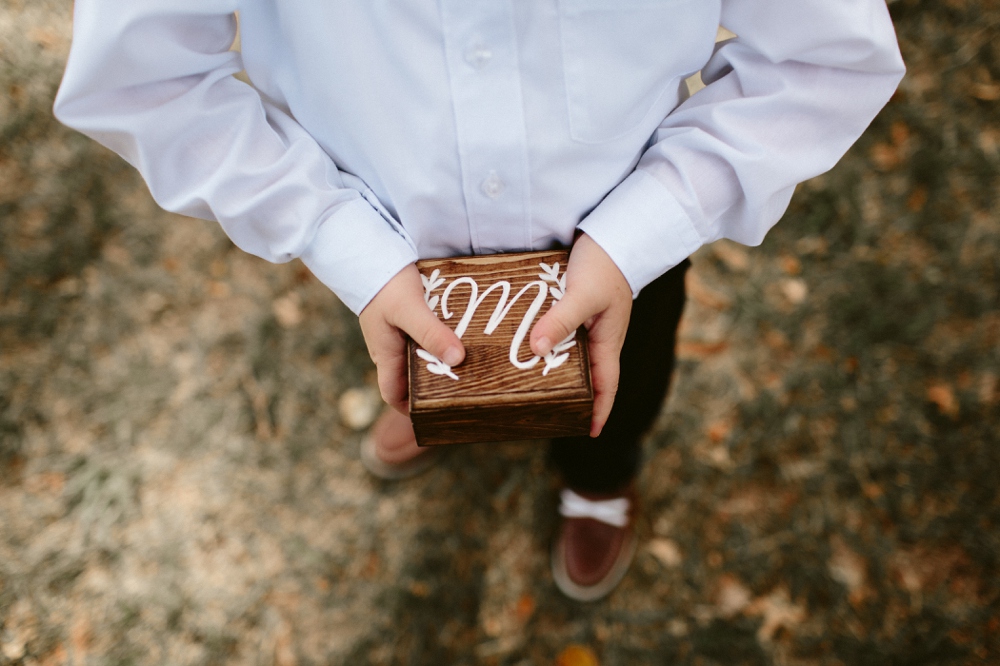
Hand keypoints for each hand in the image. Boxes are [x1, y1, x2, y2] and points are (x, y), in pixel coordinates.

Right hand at [359, 264, 464, 413]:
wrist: (365, 250)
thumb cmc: (383, 282)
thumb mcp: (409, 310)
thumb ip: (431, 334)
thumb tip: (457, 360)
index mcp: (385, 354)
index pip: (393, 394)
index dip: (411, 409)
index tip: (436, 413)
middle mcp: (389, 347)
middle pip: (410, 378)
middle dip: (433, 383)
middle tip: (465, 384)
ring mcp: (395, 332)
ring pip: (418, 355)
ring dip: (439, 357)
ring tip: (470, 360)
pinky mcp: (402, 316)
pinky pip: (421, 335)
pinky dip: (438, 338)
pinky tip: (458, 332)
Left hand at [530, 233, 631, 436]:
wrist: (614, 229)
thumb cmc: (606, 263)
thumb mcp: (583, 294)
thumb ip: (560, 321)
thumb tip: (536, 351)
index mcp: (607, 340)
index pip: (607, 385)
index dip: (600, 410)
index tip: (590, 432)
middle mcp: (598, 335)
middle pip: (586, 374)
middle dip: (572, 394)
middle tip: (548, 411)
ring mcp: (588, 321)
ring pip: (569, 352)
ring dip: (552, 365)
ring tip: (528, 380)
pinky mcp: (576, 306)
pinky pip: (560, 330)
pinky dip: (546, 339)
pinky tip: (525, 341)